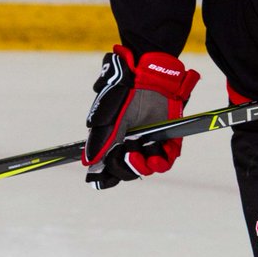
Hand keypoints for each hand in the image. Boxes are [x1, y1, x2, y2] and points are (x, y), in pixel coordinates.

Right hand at [83, 46, 199, 188]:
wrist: (149, 77)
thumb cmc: (124, 94)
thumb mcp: (109, 119)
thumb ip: (101, 143)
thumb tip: (89, 165)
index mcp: (113, 141)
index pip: (108, 168)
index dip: (105, 177)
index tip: (102, 180)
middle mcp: (131, 144)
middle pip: (127, 171)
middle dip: (124, 168)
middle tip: (126, 153)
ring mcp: (149, 142)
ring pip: (146, 169)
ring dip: (142, 165)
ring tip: (139, 150)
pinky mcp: (168, 139)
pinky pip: (166, 160)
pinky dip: (160, 162)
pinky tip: (155, 155)